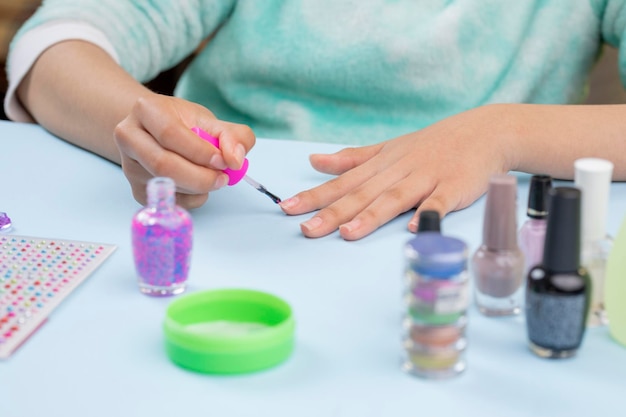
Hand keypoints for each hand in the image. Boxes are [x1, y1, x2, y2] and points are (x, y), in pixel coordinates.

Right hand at [114, 93, 255, 207]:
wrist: (157, 133)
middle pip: (163, 165)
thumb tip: (235, 160)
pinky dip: (192, 199)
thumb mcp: (210, 121)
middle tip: (222, 178)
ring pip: (166, 186)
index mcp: (146, 110)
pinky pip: (168, 202)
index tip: (222, 160)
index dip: (200, 152)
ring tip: (213, 178)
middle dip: (200, 176)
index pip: (170, 134)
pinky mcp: (137, 189)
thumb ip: (233, 136)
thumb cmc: (183, 124)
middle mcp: (129, 136)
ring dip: (198, 188)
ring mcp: (129, 166)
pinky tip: (199, 187)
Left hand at [279, 105, 515, 239]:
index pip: (342, 182)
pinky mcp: (453, 187)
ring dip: (371, 215)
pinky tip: (413, 229)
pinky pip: (439, 202)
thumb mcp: (388, 148)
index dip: (315, 195)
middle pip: (361, 193)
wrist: (483, 131)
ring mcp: (426, 178)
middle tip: (307, 229)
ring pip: (394, 198)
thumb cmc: (431, 144)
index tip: (287, 208)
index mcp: (381, 164)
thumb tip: (315, 160)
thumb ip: (352, 158)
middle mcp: (398, 170)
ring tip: (348, 233)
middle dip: (332, 212)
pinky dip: (427, 214)